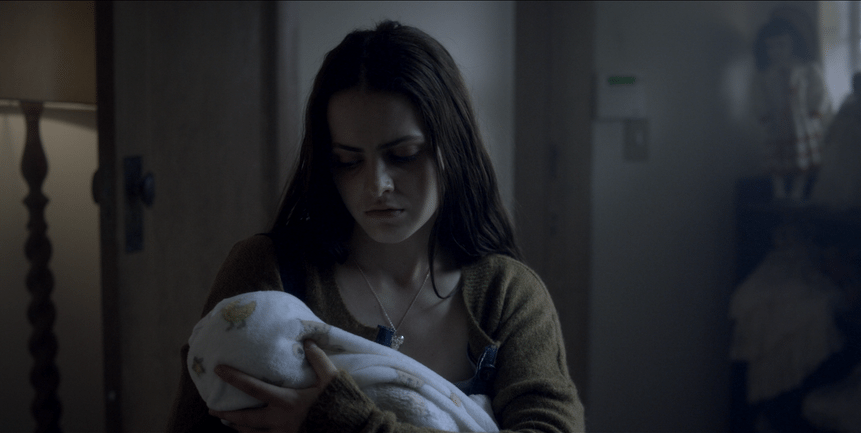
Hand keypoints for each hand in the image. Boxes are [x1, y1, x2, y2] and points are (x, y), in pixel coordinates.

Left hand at [209, 340, 338, 432]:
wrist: (353, 430)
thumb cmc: (341, 403)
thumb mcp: (331, 378)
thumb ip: (317, 359)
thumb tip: (306, 342)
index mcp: (287, 401)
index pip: (253, 388)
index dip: (234, 378)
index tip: (218, 370)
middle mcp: (279, 421)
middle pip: (245, 419)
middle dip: (226, 414)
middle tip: (213, 410)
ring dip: (238, 428)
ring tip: (229, 423)